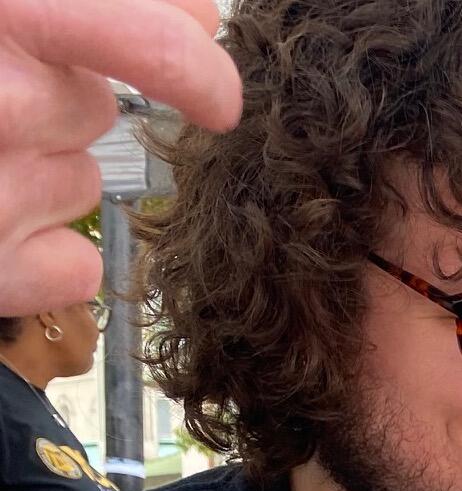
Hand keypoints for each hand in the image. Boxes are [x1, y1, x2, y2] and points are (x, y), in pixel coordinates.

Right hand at [0, 0, 240, 313]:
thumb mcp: (8, 4)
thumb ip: (93, 4)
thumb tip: (200, 16)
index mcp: (6, 12)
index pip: (155, 43)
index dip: (195, 66)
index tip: (215, 90)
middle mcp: (2, 102)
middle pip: (94, 110)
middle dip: (59, 100)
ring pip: (79, 182)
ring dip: (40, 171)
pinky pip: (72, 267)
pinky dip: (43, 257)